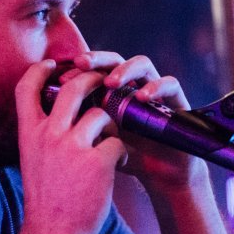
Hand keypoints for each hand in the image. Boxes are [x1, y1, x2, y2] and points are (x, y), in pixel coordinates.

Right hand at [14, 60, 128, 233]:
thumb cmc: (45, 204)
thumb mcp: (33, 163)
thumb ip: (44, 138)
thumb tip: (62, 116)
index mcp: (29, 134)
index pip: (26, 88)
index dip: (40, 71)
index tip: (53, 65)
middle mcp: (49, 134)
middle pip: (73, 88)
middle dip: (92, 80)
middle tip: (104, 81)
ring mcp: (74, 146)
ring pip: (102, 115)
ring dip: (113, 125)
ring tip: (113, 143)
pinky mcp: (99, 161)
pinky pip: (119, 142)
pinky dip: (123, 153)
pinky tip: (121, 167)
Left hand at [62, 51, 204, 189]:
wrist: (161, 175)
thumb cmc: (128, 156)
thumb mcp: (100, 140)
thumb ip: (84, 124)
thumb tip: (56, 112)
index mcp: (113, 91)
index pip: (95, 68)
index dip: (79, 69)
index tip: (62, 77)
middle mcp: (134, 85)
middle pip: (115, 59)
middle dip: (98, 59)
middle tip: (82, 63)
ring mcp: (156, 90)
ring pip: (142, 64)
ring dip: (125, 70)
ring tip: (111, 82)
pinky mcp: (177, 100)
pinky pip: (170, 84)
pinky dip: (157, 87)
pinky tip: (142, 97)